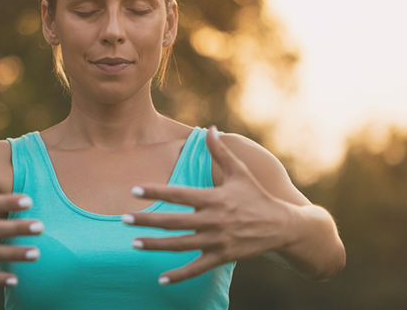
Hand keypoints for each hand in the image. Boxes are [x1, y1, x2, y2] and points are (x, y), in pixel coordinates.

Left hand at [122, 126, 294, 284]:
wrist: (282, 226)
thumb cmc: (257, 196)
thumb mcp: (241, 172)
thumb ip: (221, 152)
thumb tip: (209, 128)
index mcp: (214, 198)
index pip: (179, 194)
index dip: (156, 191)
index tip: (134, 190)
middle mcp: (213, 220)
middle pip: (174, 221)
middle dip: (147, 221)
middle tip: (123, 219)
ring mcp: (217, 241)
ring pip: (180, 245)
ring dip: (156, 245)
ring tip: (133, 244)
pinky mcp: (222, 257)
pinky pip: (197, 268)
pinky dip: (179, 275)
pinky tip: (161, 279)